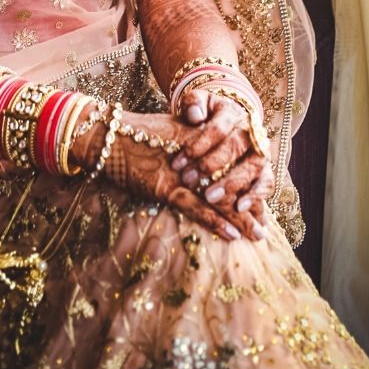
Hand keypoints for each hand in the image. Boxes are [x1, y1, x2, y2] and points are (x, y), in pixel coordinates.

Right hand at [69, 105, 260, 242]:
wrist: (103, 135)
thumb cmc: (130, 136)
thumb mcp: (165, 134)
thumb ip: (187, 144)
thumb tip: (201, 165)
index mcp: (197, 137)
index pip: (230, 161)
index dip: (246, 181)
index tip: (259, 200)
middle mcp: (195, 152)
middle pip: (230, 179)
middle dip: (248, 202)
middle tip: (265, 222)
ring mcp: (180, 170)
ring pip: (218, 195)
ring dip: (239, 217)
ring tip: (258, 233)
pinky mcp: (165, 185)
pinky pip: (195, 206)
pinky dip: (214, 221)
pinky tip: (231, 234)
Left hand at [170, 88, 274, 237]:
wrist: (228, 120)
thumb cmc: (206, 115)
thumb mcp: (198, 102)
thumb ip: (193, 103)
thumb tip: (195, 115)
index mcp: (232, 113)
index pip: (218, 128)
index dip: (198, 145)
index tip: (178, 162)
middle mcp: (251, 131)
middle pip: (235, 147)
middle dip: (211, 165)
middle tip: (189, 180)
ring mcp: (261, 151)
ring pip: (252, 166)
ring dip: (231, 183)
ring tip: (210, 197)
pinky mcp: (266, 169)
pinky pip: (267, 182)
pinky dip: (256, 195)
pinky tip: (239, 207)